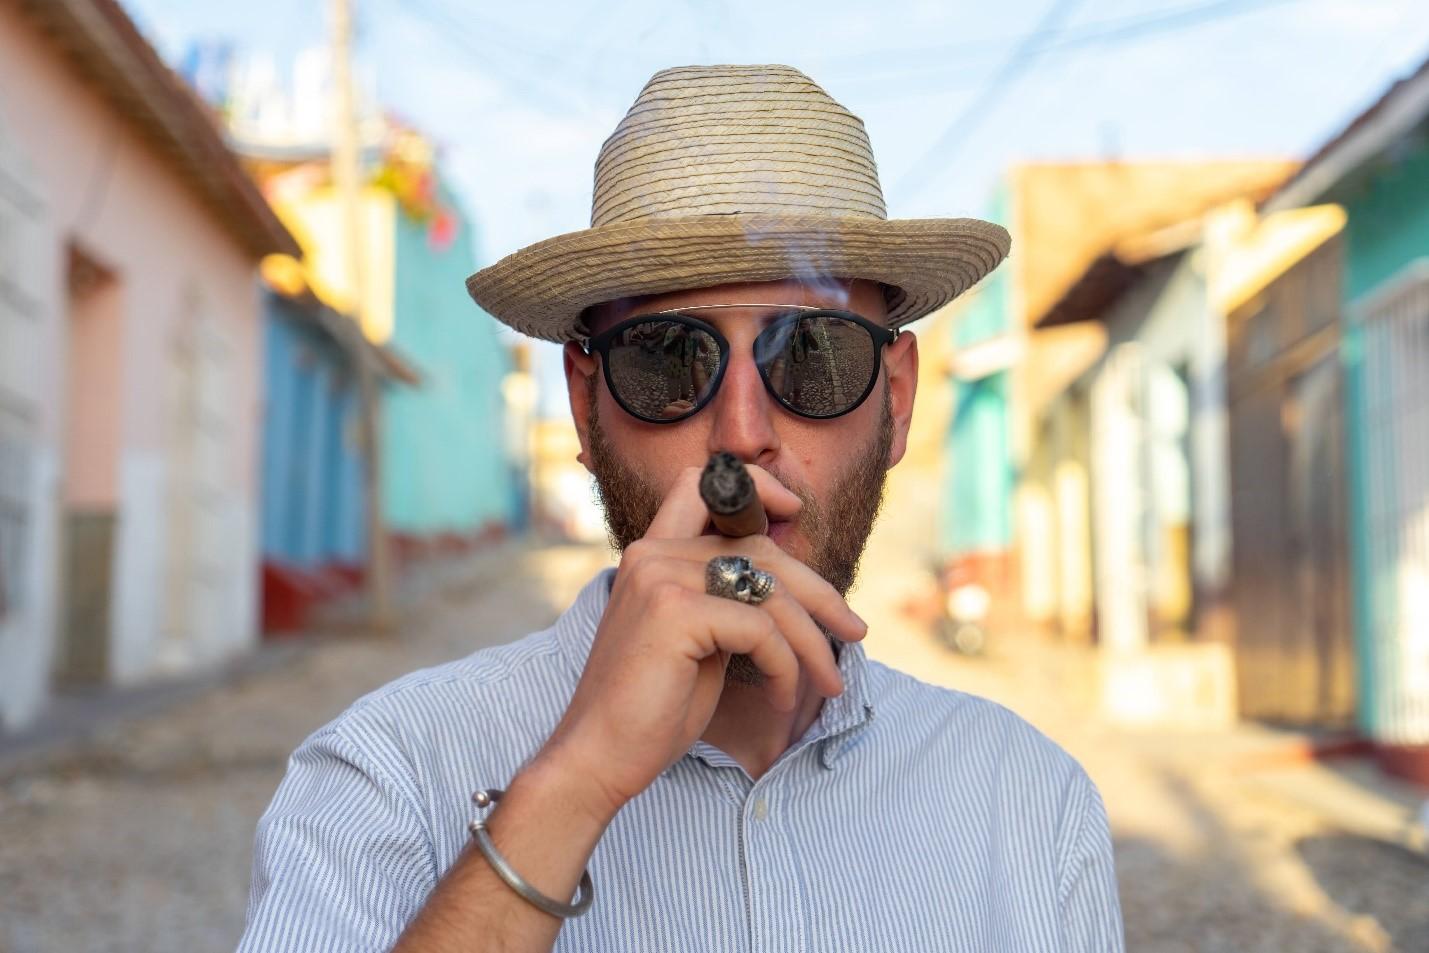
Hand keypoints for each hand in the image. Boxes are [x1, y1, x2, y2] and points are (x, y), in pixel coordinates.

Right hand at [537, 465, 867, 821]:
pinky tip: (781, 699)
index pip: (702, 486)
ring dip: (812, 641)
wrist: (599, 756)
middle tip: (854, 631)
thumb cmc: (652, 709)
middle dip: (818, 592)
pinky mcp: (674, 611)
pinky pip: (761, 630)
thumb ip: (730, 601)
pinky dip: (784, 668)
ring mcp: (660, 577)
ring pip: (770, 590)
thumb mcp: (700, 641)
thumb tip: (798, 590)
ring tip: (830, 680)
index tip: (794, 513)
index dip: (755, 489)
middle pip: (760, 546)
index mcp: (652, 554)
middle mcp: (652, 554)